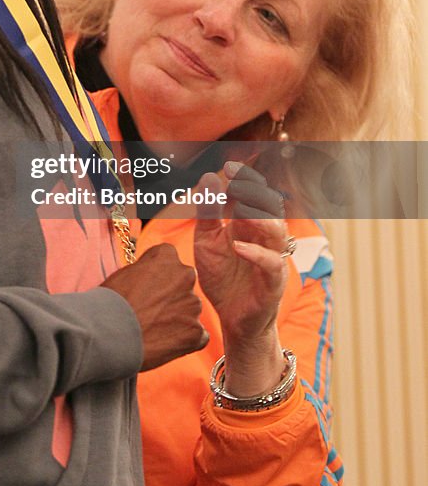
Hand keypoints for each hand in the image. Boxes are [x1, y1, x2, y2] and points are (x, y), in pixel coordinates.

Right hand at [101, 243, 207, 370]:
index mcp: (167, 256)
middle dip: (171, 295)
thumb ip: (146, 270)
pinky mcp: (196, 332)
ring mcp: (193, 305)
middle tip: (151, 310)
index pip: (169, 259)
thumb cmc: (110, 302)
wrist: (109, 334)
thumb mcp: (125, 272)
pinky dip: (185, 340)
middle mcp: (186, 275)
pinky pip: (198, 335)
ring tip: (153, 329)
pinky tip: (165, 343)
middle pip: (183, 284)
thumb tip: (151, 278)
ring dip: (178, 318)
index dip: (156, 275)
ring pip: (190, 310)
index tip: (146, 286)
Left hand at [194, 164, 287, 394]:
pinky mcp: (273, 283)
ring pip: (278, 231)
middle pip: (270, 207)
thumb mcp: (207, 240)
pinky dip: (256, 253)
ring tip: (240, 211)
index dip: (245, 179)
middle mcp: (264, 238)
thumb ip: (208, 211)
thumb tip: (208, 177)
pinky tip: (238, 246)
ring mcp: (272, 259)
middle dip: (255, 191)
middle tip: (236, 182)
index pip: (254, 194)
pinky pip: (272, 264)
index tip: (228, 166)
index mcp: (248, 224)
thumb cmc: (223, 278)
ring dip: (260, 218)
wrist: (231, 319)